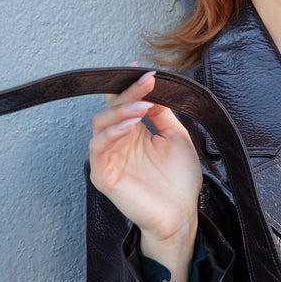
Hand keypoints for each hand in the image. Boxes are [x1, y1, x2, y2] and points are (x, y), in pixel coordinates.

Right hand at [89, 66, 201, 281]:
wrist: (182, 213)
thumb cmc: (179, 178)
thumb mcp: (176, 137)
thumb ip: (164, 113)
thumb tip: (156, 88)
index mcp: (135, 131)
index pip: (124, 102)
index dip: (129, 85)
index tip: (141, 69)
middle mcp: (119, 141)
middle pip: (112, 108)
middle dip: (128, 93)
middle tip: (146, 83)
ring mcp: (110, 157)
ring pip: (101, 124)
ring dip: (121, 111)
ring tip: (143, 106)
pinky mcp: (104, 175)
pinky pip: (98, 149)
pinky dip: (111, 134)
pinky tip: (129, 127)